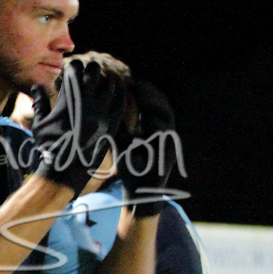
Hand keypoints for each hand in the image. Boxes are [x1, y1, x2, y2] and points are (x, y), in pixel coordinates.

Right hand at [31, 58, 127, 193]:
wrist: (67, 169)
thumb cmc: (49, 147)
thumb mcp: (39, 124)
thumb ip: (40, 102)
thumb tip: (36, 87)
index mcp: (67, 99)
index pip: (74, 69)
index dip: (73, 66)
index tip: (71, 71)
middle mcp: (85, 103)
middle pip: (94, 71)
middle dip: (89, 69)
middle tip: (87, 72)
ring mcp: (100, 113)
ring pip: (109, 83)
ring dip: (103, 80)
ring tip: (99, 83)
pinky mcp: (111, 123)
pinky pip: (120, 101)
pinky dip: (117, 93)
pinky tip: (114, 93)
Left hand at [116, 80, 177, 216]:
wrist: (139, 191)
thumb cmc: (128, 165)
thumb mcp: (120, 141)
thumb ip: (118, 124)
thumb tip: (102, 106)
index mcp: (155, 127)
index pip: (155, 103)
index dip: (146, 91)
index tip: (132, 81)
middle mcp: (165, 132)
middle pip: (163, 105)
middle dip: (151, 93)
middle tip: (138, 83)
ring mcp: (169, 141)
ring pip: (167, 116)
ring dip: (155, 103)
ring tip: (142, 93)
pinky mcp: (170, 152)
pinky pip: (167, 133)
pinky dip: (158, 123)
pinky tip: (146, 115)